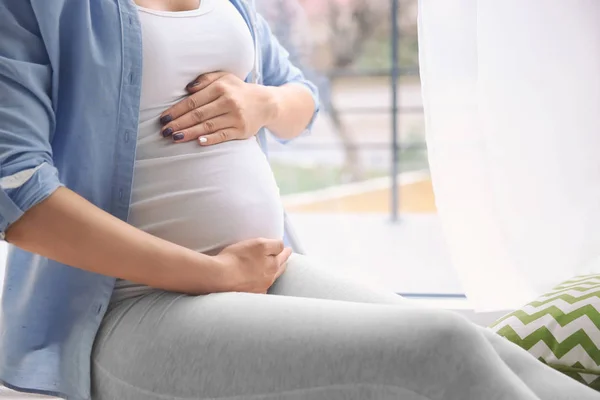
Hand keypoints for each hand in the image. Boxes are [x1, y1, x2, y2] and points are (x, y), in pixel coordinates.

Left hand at [159, 72, 277, 145]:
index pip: (193, 101)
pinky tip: (198, 142)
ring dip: (189, 133)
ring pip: (208, 127)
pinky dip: (210, 139)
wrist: (265, 103)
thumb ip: (205, 80)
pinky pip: (223, 136)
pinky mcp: (241, 130)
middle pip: (198, 115)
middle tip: (164, 131)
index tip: (164, 118)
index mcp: (221, 88)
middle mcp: (228, 102)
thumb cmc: (238, 90)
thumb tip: (187, 89)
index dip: (177, 110)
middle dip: (179, 123)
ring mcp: (235, 117)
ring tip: (174, 138)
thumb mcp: (224, 77)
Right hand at [214, 238, 291, 293]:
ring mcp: (260, 288)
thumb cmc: (237, 258)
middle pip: (280, 268)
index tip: (287, 249)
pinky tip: (259, 282)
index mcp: (273, 264)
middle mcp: (269, 278)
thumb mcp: (258, 244)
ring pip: (271, 279)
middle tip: (284, 258)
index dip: (285, 250)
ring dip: (274, 273)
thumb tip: (282, 247)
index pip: (283, 254)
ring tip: (273, 269)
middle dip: (283, 262)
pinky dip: (262, 284)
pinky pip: (260, 289)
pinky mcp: (250, 295)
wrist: (220, 277)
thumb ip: (274, 245)